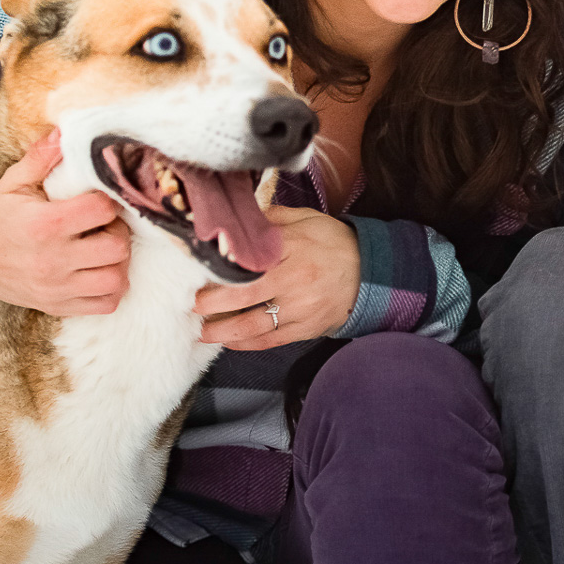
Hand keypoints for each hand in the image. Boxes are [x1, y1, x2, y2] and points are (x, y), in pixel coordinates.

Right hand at [0, 131, 131, 315]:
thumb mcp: (13, 182)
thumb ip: (43, 157)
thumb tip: (66, 130)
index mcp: (44, 224)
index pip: (103, 210)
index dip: (108, 200)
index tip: (98, 199)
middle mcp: (53, 260)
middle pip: (118, 248)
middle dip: (119, 231)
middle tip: (105, 224)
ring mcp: (56, 288)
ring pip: (117, 280)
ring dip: (119, 262)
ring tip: (103, 248)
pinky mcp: (58, 307)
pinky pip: (105, 304)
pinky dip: (111, 289)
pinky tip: (98, 271)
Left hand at [195, 206, 359, 348]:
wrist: (370, 272)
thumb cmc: (334, 243)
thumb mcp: (306, 219)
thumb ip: (272, 219)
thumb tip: (240, 219)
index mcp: (293, 248)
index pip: (248, 260)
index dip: (219, 271)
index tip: (196, 275)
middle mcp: (295, 280)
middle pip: (244, 295)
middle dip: (212, 304)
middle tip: (192, 306)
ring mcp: (301, 308)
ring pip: (254, 325)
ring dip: (223, 331)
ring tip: (202, 332)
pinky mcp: (306, 328)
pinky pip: (270, 340)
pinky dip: (246, 344)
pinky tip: (229, 343)